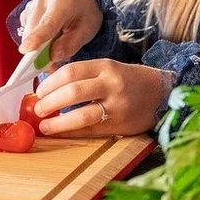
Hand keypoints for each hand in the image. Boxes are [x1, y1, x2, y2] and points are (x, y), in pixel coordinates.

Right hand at [17, 0, 103, 60]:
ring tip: (54, 48)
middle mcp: (43, 0)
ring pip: (27, 35)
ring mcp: (32, 5)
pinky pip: (25, 33)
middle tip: (52, 66)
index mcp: (63, 2)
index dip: (36, 37)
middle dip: (38, 52)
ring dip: (36, 48)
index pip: (48, 23)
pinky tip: (47, 39)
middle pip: (33, 32)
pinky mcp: (25, 12)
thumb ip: (70, 45)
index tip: (25, 50)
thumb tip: (51, 57)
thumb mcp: (86, 32)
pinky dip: (34, 42)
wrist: (80, 1)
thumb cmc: (85, 17)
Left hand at [32, 59, 172, 136]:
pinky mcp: (120, 125)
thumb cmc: (129, 80)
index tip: (39, 91)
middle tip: (38, 109)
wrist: (162, 94)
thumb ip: (82, 74)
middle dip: (50, 102)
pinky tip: (59, 133)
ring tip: (44, 125)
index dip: (50, 83)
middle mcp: (111, 84)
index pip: (70, 71)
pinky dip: (71, 133)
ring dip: (58, 123)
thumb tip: (46, 84)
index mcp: (105, 66)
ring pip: (81, 115)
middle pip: (73, 92)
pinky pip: (91, 131)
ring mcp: (117, 106)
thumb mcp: (107, 69)